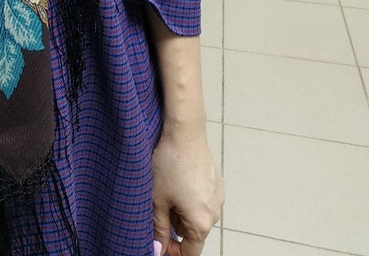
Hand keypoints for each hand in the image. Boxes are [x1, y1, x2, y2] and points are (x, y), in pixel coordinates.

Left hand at [151, 126, 222, 255]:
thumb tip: (158, 248)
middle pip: (193, 232)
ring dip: (182, 210)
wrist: (185, 132)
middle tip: (157, 206)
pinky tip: (177, 179)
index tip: (158, 240)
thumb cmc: (170, 164)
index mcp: (201, 223)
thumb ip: (159, 227)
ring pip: (197, 214)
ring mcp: (218, 197)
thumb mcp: (158, 199)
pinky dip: (190, 196)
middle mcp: (214, 213)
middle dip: (174, 225)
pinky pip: (202, 199)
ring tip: (166, 188)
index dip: (173, 250)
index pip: (190, 252)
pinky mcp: (217, 182)